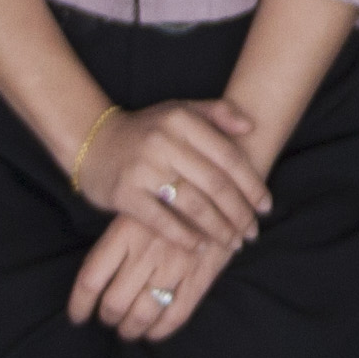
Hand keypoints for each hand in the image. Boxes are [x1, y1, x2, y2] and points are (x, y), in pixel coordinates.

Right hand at [69, 95, 271, 254]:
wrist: (93, 143)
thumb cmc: (146, 131)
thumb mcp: (180, 111)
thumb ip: (217, 113)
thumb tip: (250, 125)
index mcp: (182, 120)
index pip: (228, 157)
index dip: (251, 184)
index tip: (265, 206)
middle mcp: (164, 141)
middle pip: (215, 184)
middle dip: (239, 212)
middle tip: (252, 232)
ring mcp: (143, 168)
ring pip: (194, 205)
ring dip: (219, 228)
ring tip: (233, 242)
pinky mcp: (126, 193)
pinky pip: (163, 221)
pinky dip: (185, 236)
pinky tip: (201, 246)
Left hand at [71, 211, 226, 341]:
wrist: (220, 186)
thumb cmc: (170, 198)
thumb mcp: (136, 208)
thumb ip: (116, 241)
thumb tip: (92, 282)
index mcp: (125, 231)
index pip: (91, 279)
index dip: (79, 305)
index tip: (76, 316)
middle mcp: (147, 250)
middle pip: (114, 302)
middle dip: (107, 318)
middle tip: (108, 319)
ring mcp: (175, 264)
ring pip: (142, 313)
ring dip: (130, 329)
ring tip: (128, 330)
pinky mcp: (200, 275)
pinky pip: (176, 315)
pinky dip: (160, 331)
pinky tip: (153, 332)